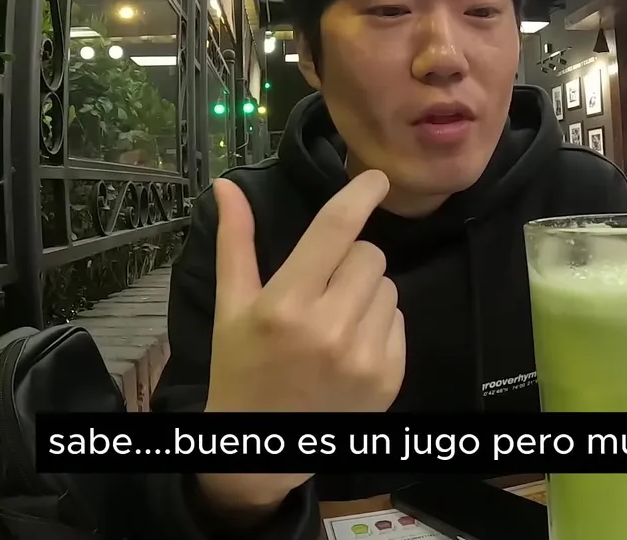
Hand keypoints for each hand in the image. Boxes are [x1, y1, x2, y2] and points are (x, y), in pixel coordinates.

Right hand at [200, 171, 405, 511]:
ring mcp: (364, 357)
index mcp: (286, 305)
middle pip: (369, 254)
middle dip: (349, 259)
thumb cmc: (241, 369)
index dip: (360, 194)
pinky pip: (399, 321)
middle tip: (322, 286)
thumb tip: (227, 186)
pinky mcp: (388, 378)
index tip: (377, 178)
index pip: (335, 229)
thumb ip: (235, 242)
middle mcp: (330, 328)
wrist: (262, 449)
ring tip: (333, 319)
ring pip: (388, 286)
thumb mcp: (232, 307)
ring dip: (366, 291)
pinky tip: (349, 345)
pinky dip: (379, 323)